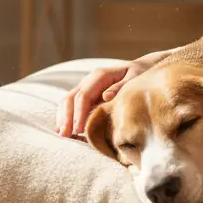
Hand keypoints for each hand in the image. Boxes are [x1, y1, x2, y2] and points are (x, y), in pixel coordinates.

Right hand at [55, 49, 169, 137]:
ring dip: (63, 117)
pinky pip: (71, 104)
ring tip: (62, 135)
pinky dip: (65, 115)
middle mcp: (89, 79)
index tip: (79, 130)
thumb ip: (121, 87)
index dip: (79, 113)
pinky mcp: (86, 93)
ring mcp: (86, 86)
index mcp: (100, 75)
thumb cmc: (140, 74)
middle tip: (66, 135)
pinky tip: (62, 129)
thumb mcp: (135, 78)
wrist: (140, 68)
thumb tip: (105, 96)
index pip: (84, 95)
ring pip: (67, 100)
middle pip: (71, 98)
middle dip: (67, 117)